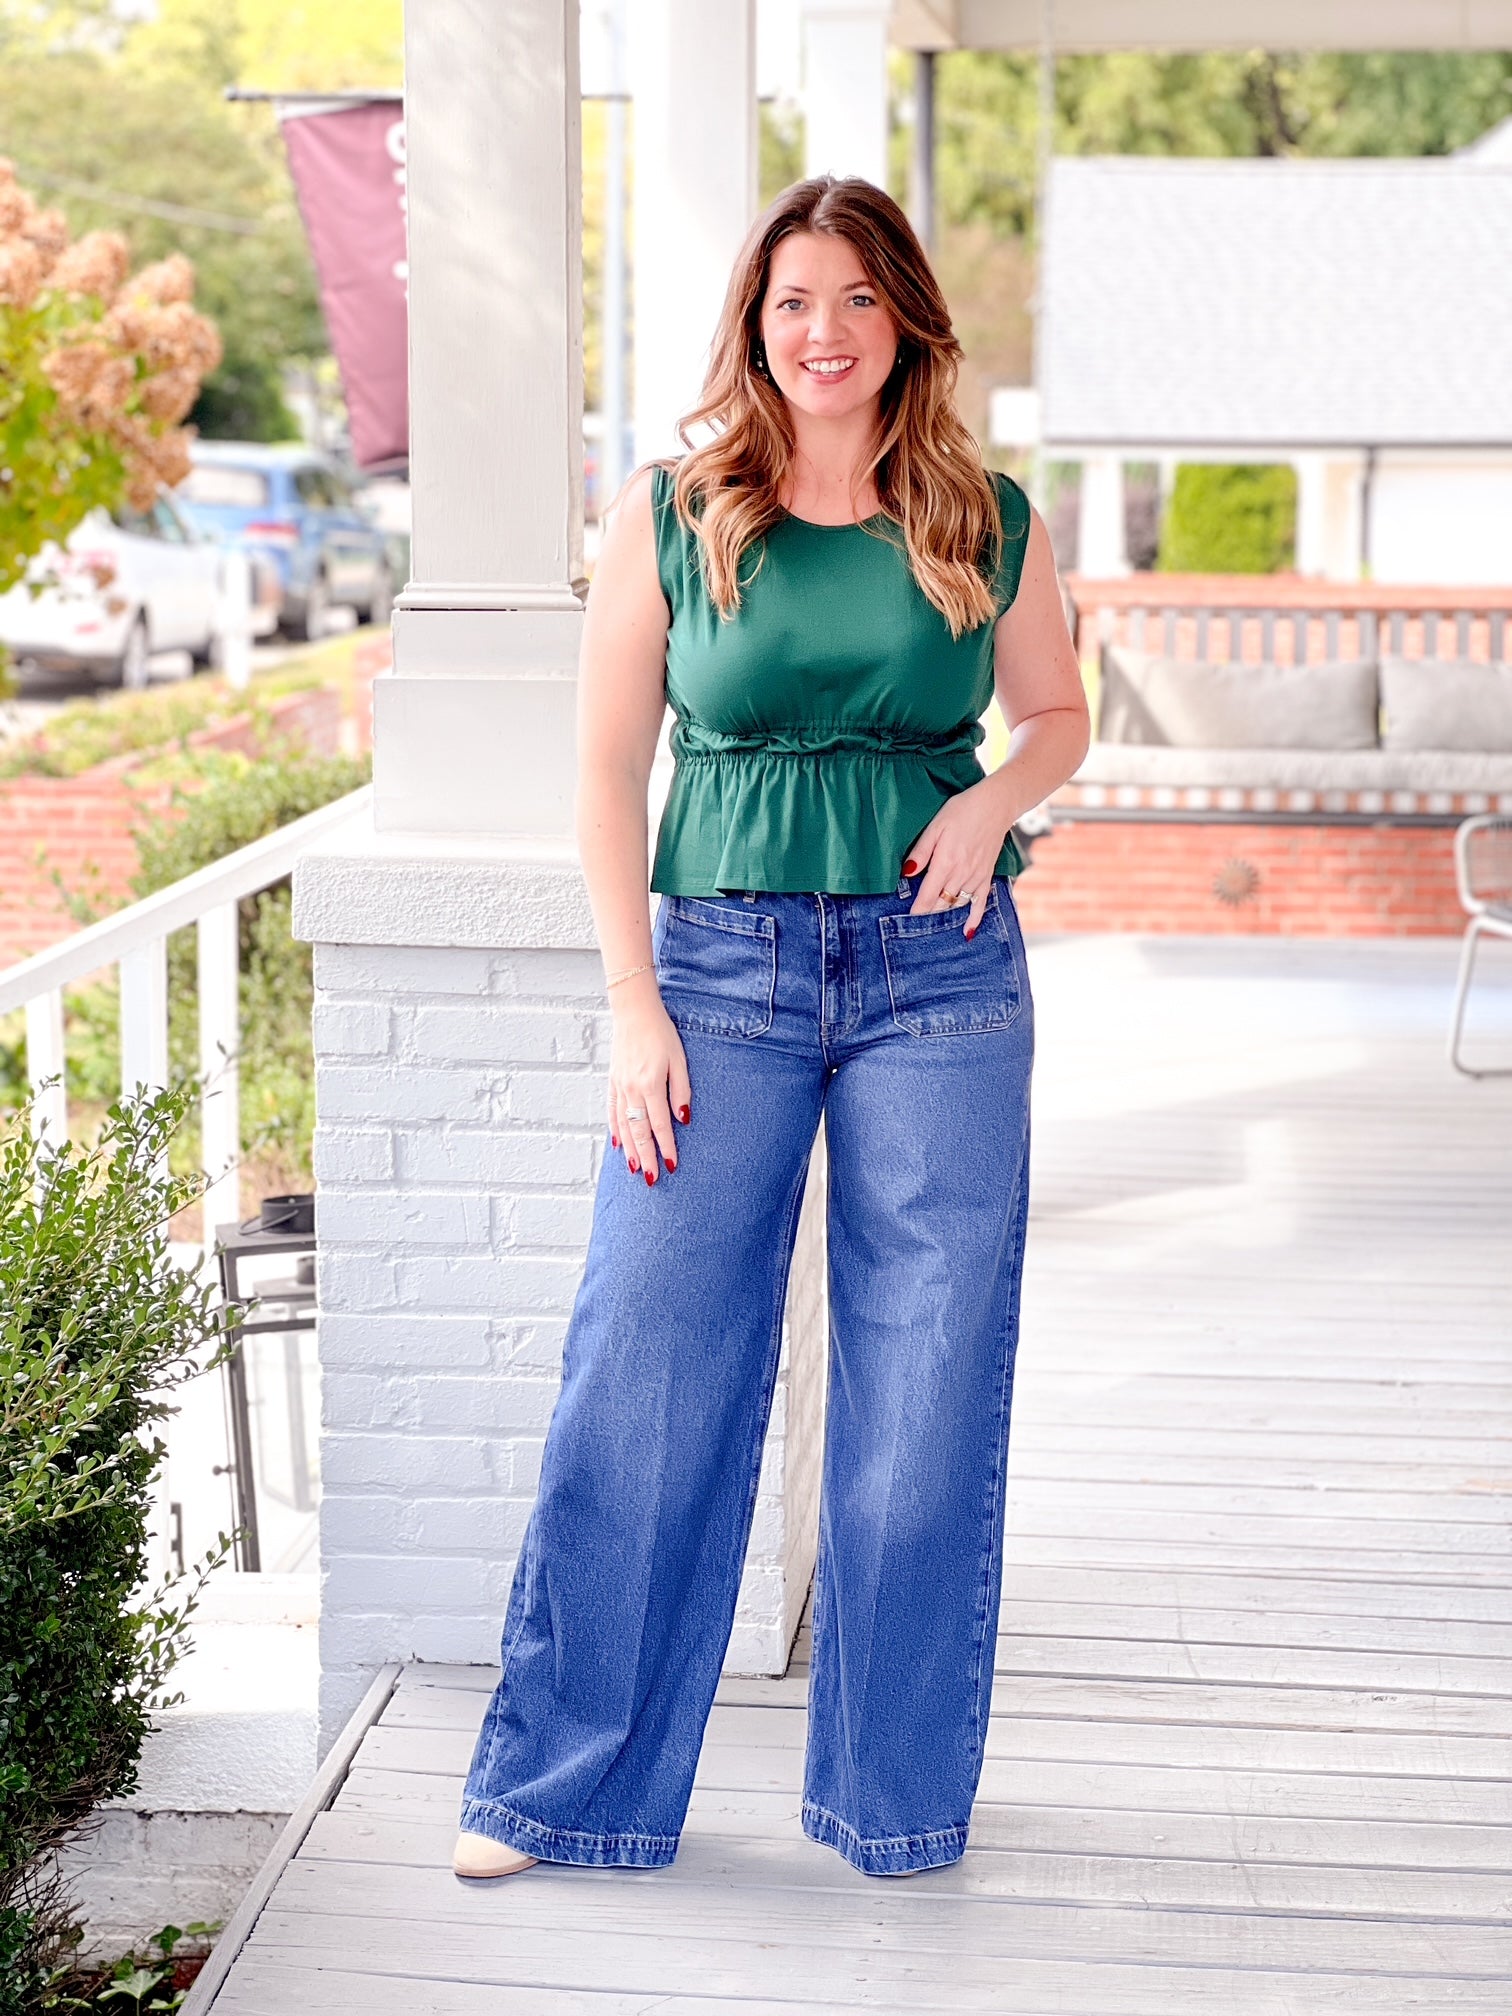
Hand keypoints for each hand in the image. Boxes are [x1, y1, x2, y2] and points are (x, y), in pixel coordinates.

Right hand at [606, 972, 690, 1184]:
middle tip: (652, 1180)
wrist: (634, 1013)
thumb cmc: (662, 1034)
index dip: (666, 1147)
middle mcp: (632, 1090)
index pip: (660, 1125)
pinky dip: (614, 1130)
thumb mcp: (680, 1060)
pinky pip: (612, 1112)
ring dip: (630, 1150)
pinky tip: (618, 1144)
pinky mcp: (612, 1082)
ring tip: (636, 1170)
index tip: (672, 1166)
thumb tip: (683, 1119)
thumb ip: (681, 1090)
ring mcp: (619, 1087)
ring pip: (623, 1126)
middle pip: (639, 1132)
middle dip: (646, 1157)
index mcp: (651, 1085)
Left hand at [902, 777, 1015, 936]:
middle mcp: (961, 874)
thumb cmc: (961, 811)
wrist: (995, 805)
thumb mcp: (935, 826)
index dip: (917, 909)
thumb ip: (921, 852)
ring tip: (932, 927)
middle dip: (928, 914)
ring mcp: (975, 877)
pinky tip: (967, 933)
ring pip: (956, 905)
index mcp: (945, 862)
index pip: (927, 895)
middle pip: (940, 903)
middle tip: (915, 925)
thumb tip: (907, 873)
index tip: (907, 919)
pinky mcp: (986, 876)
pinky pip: (980, 903)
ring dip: (944, 915)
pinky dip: (974, 919)